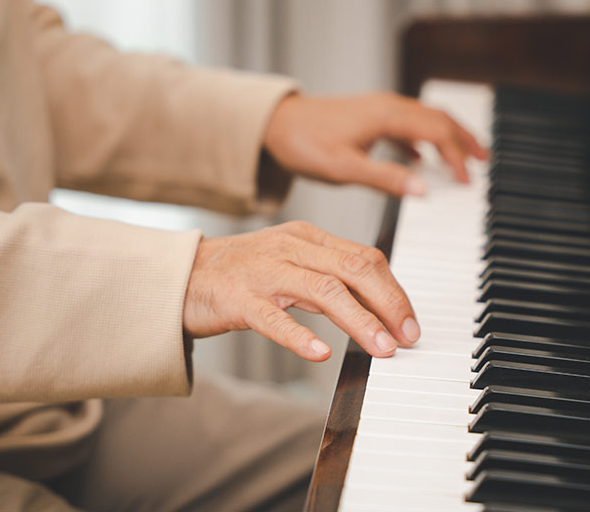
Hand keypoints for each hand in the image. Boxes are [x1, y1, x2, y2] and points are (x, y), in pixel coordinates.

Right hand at [182, 221, 419, 360]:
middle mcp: (291, 249)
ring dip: (360, 321)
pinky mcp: (237, 299)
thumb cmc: (241, 274)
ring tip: (382, 347)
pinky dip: (300, 336)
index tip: (411, 322)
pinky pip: (273, 317)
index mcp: (309, 238)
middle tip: (408, 336)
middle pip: (354, 269)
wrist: (178, 276)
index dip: (395, 291)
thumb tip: (379, 305)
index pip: (366, 258)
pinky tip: (321, 352)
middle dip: (389, 304)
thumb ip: (331, 277)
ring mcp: (264, 272)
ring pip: (324, 290)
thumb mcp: (292, 264)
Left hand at [262, 92, 486, 195]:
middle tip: (484, 161)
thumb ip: (386, 179)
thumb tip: (424, 188)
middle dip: (464, 140)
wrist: (274, 124)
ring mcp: (380, 109)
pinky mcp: (371, 116)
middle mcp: (388, 107)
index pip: (437, 132)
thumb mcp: (345, 168)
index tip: (467, 180)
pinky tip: (422, 158)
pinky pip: (408, 124)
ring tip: (465, 157)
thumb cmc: (305, 143)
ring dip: (448, 137)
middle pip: (439, 119)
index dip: (457, 155)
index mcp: (388, 117)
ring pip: (426, 119)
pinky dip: (424, 139)